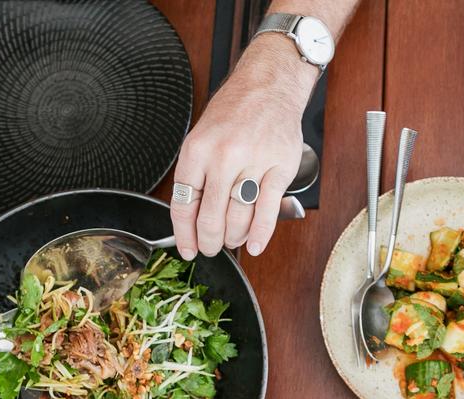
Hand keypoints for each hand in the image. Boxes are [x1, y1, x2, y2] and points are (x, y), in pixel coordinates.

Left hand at [170, 36, 312, 259]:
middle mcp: (223, 156)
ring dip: (233, 239)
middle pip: (210, 218)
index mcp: (197, 149)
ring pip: (238, 218)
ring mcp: (253, 162)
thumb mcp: (202, 136)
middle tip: (211, 248)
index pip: (183, 204)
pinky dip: (260, 234)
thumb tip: (192, 218)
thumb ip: (197, 174)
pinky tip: (254, 245)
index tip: (187, 249)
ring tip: (232, 241)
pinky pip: (267, 211)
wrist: (269, 85)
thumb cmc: (235, 111)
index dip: (184, 234)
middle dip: (209, 242)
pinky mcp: (280, 168)